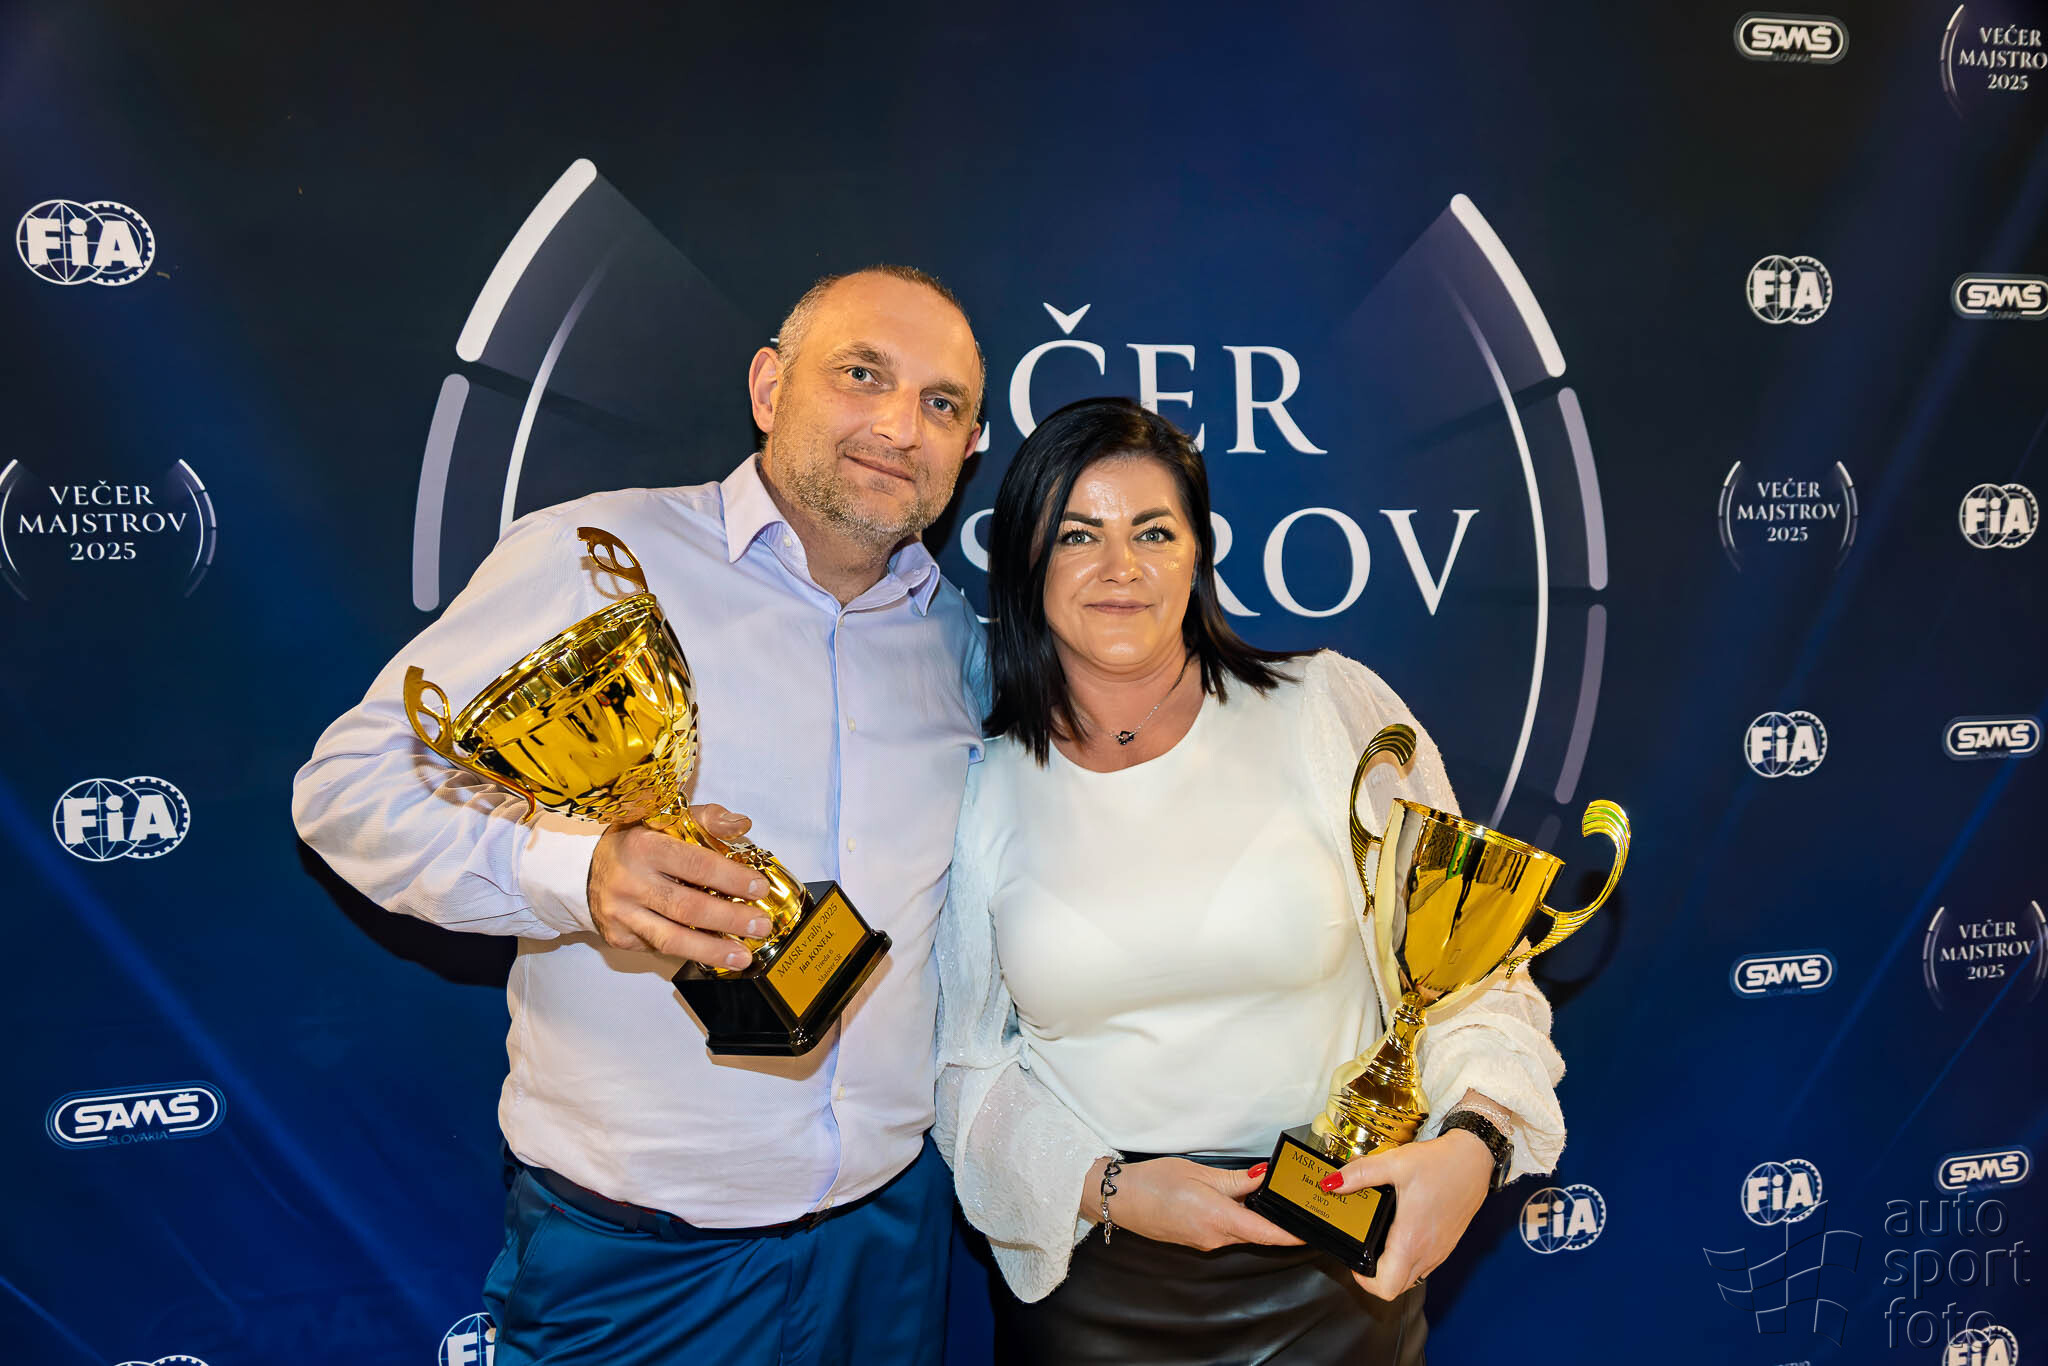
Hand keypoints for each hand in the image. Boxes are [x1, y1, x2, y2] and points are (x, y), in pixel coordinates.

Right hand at [586, 805, 770, 968]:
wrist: (582, 869)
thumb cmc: (634, 842)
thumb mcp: (664, 820)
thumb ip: (706, 819)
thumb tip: (741, 825)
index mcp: (644, 847)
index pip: (695, 865)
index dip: (731, 879)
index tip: (758, 888)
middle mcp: (629, 882)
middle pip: (688, 907)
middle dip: (730, 919)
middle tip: (760, 925)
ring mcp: (621, 914)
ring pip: (672, 939)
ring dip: (713, 950)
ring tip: (743, 955)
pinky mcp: (618, 937)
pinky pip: (660, 948)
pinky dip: (691, 952)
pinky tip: (714, 953)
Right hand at [1084, 1157, 1302, 1252]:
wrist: (1121, 1199)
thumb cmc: (1155, 1181)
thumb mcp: (1199, 1173)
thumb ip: (1236, 1179)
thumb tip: (1265, 1176)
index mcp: (1218, 1218)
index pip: (1265, 1233)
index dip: (1290, 1236)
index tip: (1310, 1234)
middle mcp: (1214, 1237)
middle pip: (1255, 1234)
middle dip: (1274, 1223)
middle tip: (1289, 1203)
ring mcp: (1204, 1243)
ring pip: (1240, 1233)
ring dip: (1251, 1219)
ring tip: (1259, 1194)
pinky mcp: (1196, 1242)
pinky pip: (1224, 1233)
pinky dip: (1234, 1220)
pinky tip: (1230, 1202)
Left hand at [1325, 1130, 1492, 1298]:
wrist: (1475, 1160)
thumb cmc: (1440, 1164)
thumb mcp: (1394, 1163)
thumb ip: (1359, 1174)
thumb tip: (1332, 1183)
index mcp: (1411, 1240)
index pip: (1386, 1287)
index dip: (1364, 1282)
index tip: (1355, 1262)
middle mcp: (1428, 1252)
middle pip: (1397, 1287)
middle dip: (1375, 1277)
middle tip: (1364, 1251)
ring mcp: (1440, 1252)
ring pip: (1412, 1278)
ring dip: (1393, 1269)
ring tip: (1380, 1242)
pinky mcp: (1447, 1245)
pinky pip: (1424, 1265)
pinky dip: (1409, 1259)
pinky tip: (1401, 1233)